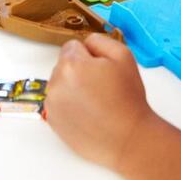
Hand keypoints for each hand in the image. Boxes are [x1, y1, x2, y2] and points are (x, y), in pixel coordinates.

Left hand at [46, 32, 158, 170]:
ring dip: (72, 88)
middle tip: (101, 88)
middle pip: (64, 66)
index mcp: (71, 64)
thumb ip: (100, 41)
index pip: (72, 47)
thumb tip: (85, 45)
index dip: (90, 56)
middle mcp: (55, 83)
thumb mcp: (124, 56)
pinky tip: (88, 115)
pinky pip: (58, 104)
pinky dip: (69, 106)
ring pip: (60, 85)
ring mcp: (52, 104)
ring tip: (96, 103)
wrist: (128, 138)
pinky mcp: (52, 122)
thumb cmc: (128, 98)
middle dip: (79, 71)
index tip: (102, 70)